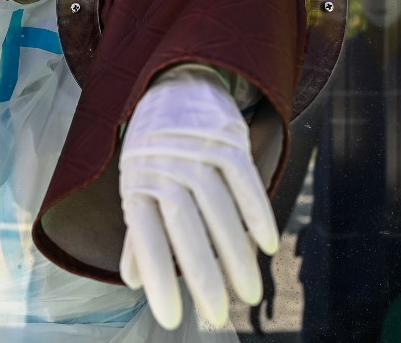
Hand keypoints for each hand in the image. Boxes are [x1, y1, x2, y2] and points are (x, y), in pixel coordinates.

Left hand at [118, 68, 278, 329]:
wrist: (176, 81)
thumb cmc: (153, 145)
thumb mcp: (137, 181)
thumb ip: (138, 229)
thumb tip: (134, 281)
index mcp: (137, 181)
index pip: (145, 236)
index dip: (159, 277)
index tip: (172, 318)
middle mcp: (164, 165)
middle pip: (184, 226)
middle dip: (202, 276)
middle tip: (217, 316)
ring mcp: (197, 149)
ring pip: (219, 208)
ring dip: (235, 254)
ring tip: (249, 294)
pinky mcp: (227, 137)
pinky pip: (245, 180)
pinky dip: (257, 213)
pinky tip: (267, 246)